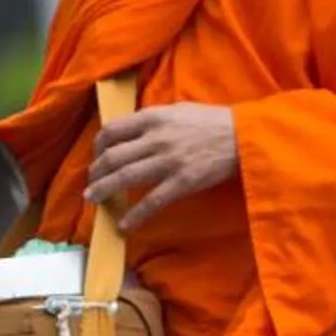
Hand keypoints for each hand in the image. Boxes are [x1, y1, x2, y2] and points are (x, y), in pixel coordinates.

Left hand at [88, 103, 237, 229]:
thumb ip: (155, 120)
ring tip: (92, 200)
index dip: (97, 146)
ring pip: (124, 177)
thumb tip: (133, 131)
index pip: (112, 130)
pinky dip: (134, 215)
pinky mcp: (182, 183)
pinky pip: (151, 202)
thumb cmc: (214, 122)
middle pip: (112, 157)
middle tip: (90, 184)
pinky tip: (124, 225)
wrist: (244, 136)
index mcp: (154, 117)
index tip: (96, 157)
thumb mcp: (179, 110)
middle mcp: (156, 138)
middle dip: (96, 172)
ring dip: (103, 191)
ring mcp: (168, 161)